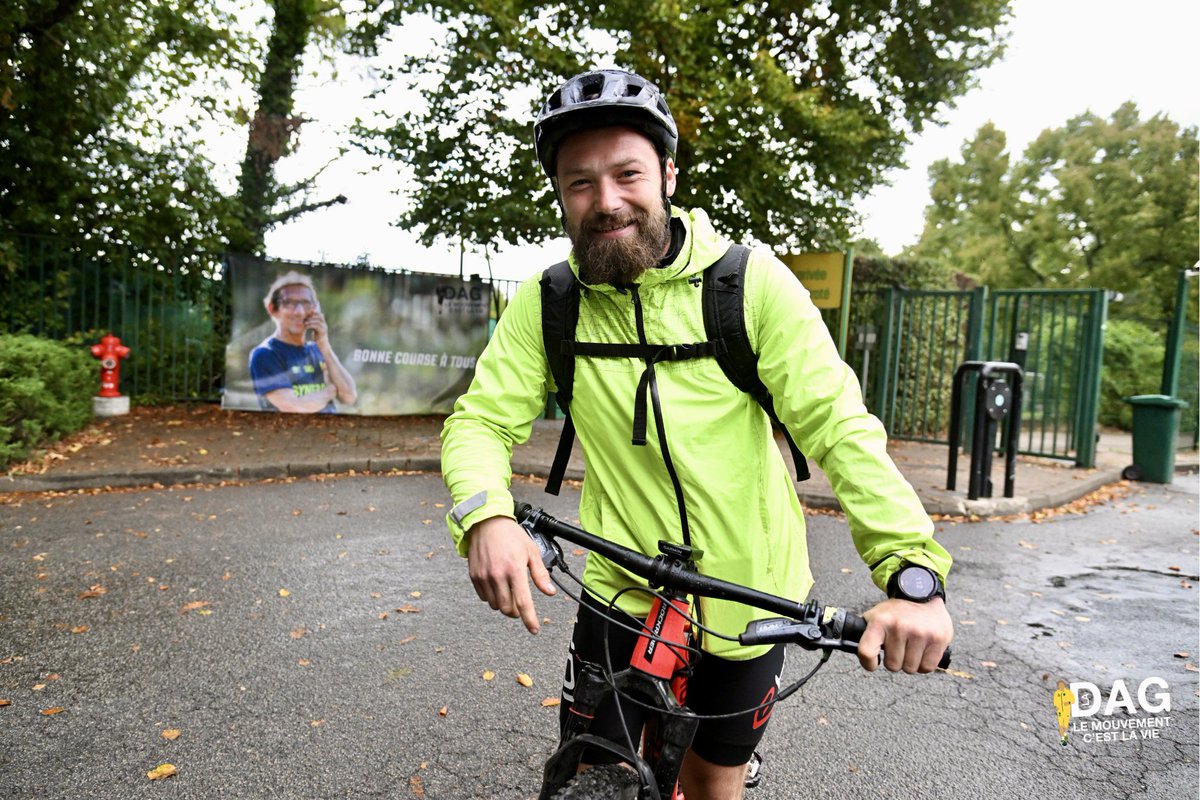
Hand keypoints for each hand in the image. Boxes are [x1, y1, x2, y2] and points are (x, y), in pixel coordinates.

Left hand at [304, 310, 328, 345]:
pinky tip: (306, 326)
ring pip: (318, 321)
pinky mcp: (322, 332)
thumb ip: (314, 325)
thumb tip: (308, 320)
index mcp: (323, 323)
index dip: (315, 313)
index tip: (307, 314)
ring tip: (305, 322)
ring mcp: (324, 328)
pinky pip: (316, 326)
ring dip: (310, 321)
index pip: (320, 315)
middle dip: (312, 316)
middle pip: (319, 317)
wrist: (322, 345)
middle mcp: (325, 325)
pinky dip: (311, 325)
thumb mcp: (316, 330)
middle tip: (305, 318)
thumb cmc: (318, 338)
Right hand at [466, 516, 555, 632]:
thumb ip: (540, 574)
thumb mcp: (531, 551)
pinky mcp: (474, 576)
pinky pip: (484, 597)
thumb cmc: (511, 535)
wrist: (486, 522)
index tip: (534, 629)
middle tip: (521, 604)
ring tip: (509, 590)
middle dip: (516, 611)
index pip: (523, 602)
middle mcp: (497, 575)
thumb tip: (550, 592)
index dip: (529, 619)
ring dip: (504, 604)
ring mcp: (484, 576)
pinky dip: (492, 596)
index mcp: (514, 569)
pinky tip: (497, 585)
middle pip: (508, 609)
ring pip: (495, 605)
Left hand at [858, 597, 952, 673]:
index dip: (868, 663)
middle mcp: (899, 627)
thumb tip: (852, 649)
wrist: (923, 595)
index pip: (866, 652)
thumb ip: (866, 634)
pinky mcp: (937, 639)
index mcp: (879, 622)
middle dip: (895, 660)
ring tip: (911, 647)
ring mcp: (920, 633)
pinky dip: (924, 664)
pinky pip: (927, 667)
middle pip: (893, 666)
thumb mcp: (876, 616)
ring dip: (910, 662)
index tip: (873, 663)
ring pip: (910, 669)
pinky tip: (922, 650)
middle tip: (898, 647)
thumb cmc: (897, 611)